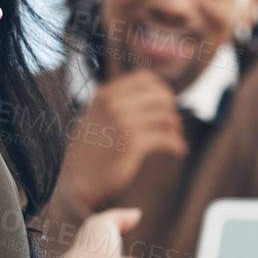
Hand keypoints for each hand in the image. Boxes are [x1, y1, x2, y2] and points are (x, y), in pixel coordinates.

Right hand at [59, 69, 189, 212]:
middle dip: (171, 108)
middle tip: (175, 122)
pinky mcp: (133, 143)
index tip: (167, 102)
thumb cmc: (92, 150)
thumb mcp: (98, 117)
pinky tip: (179, 150)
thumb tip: (160, 96)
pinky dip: (176, 144)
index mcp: (105, 95)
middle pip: (159, 96)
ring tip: (177, 137)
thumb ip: (119, 103)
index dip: (161, 88)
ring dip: (175, 127)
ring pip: (165, 117)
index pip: (144, 78)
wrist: (78, 179)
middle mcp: (113, 104)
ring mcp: (123, 122)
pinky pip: (166, 138)